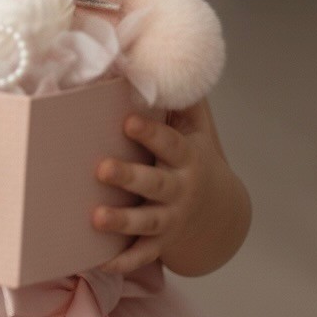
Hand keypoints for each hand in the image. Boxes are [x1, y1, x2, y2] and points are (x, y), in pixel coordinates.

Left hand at [91, 101, 241, 275]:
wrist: (221, 212)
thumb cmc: (197, 155)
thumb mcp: (197, 126)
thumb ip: (181, 96)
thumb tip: (157, 56)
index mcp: (187, 158)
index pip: (169, 144)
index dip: (150, 132)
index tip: (128, 120)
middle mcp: (180, 191)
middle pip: (154, 185)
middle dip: (129, 177)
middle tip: (102, 168)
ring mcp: (170, 220)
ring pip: (145, 223)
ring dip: (120, 221)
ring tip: (95, 217)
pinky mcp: (160, 243)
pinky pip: (140, 255)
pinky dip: (122, 260)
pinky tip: (97, 259)